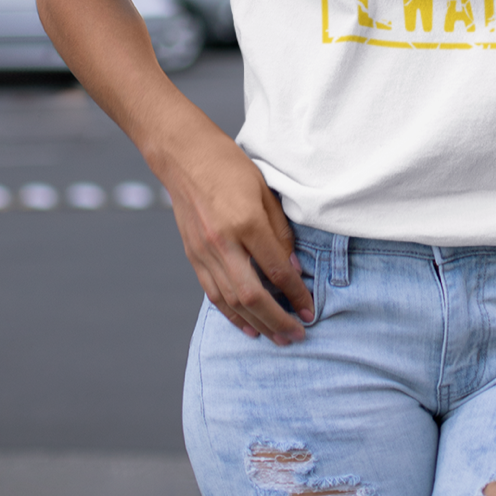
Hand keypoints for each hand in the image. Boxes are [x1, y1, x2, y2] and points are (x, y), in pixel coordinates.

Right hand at [159, 119, 314, 343]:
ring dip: (256, 323)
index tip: (310, 310)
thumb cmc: (230, 167)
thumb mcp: (265, 191)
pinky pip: (213, 294)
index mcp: (246, 222)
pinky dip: (231, 314)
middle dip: (278, 320)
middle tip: (298, 336)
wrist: (185, 156)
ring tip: (277, 338)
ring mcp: (204, 252)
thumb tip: (293, 268)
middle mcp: (222, 243)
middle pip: (252, 295)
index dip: (296, 294)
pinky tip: (247, 325)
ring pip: (231, 301)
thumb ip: (280, 232)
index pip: (276, 270)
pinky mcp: (193, 256)